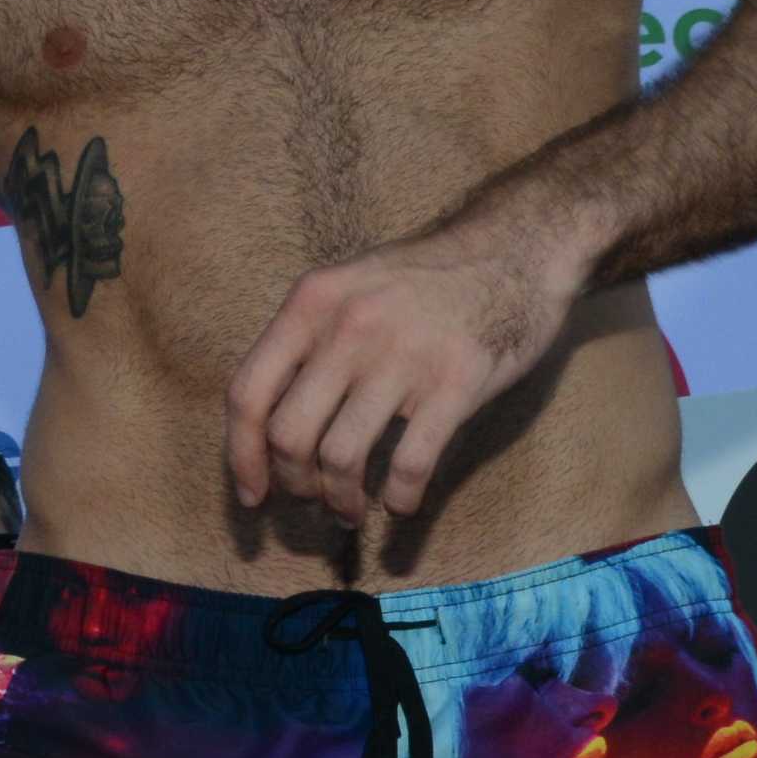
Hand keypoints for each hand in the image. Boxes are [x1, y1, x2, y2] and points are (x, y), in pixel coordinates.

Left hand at [228, 217, 579, 522]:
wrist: (516, 248)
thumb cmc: (428, 279)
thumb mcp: (351, 286)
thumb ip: (309, 341)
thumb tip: (267, 427)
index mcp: (312, 303)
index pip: (249, 393)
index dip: (240, 456)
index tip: (252, 495)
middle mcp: (349, 327)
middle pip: (289, 436)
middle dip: (295, 485)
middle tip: (314, 500)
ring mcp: (403, 355)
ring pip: (341, 458)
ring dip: (342, 500)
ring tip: (352, 510)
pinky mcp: (456, 383)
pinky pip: (409, 464)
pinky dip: (399, 499)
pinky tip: (401, 504)